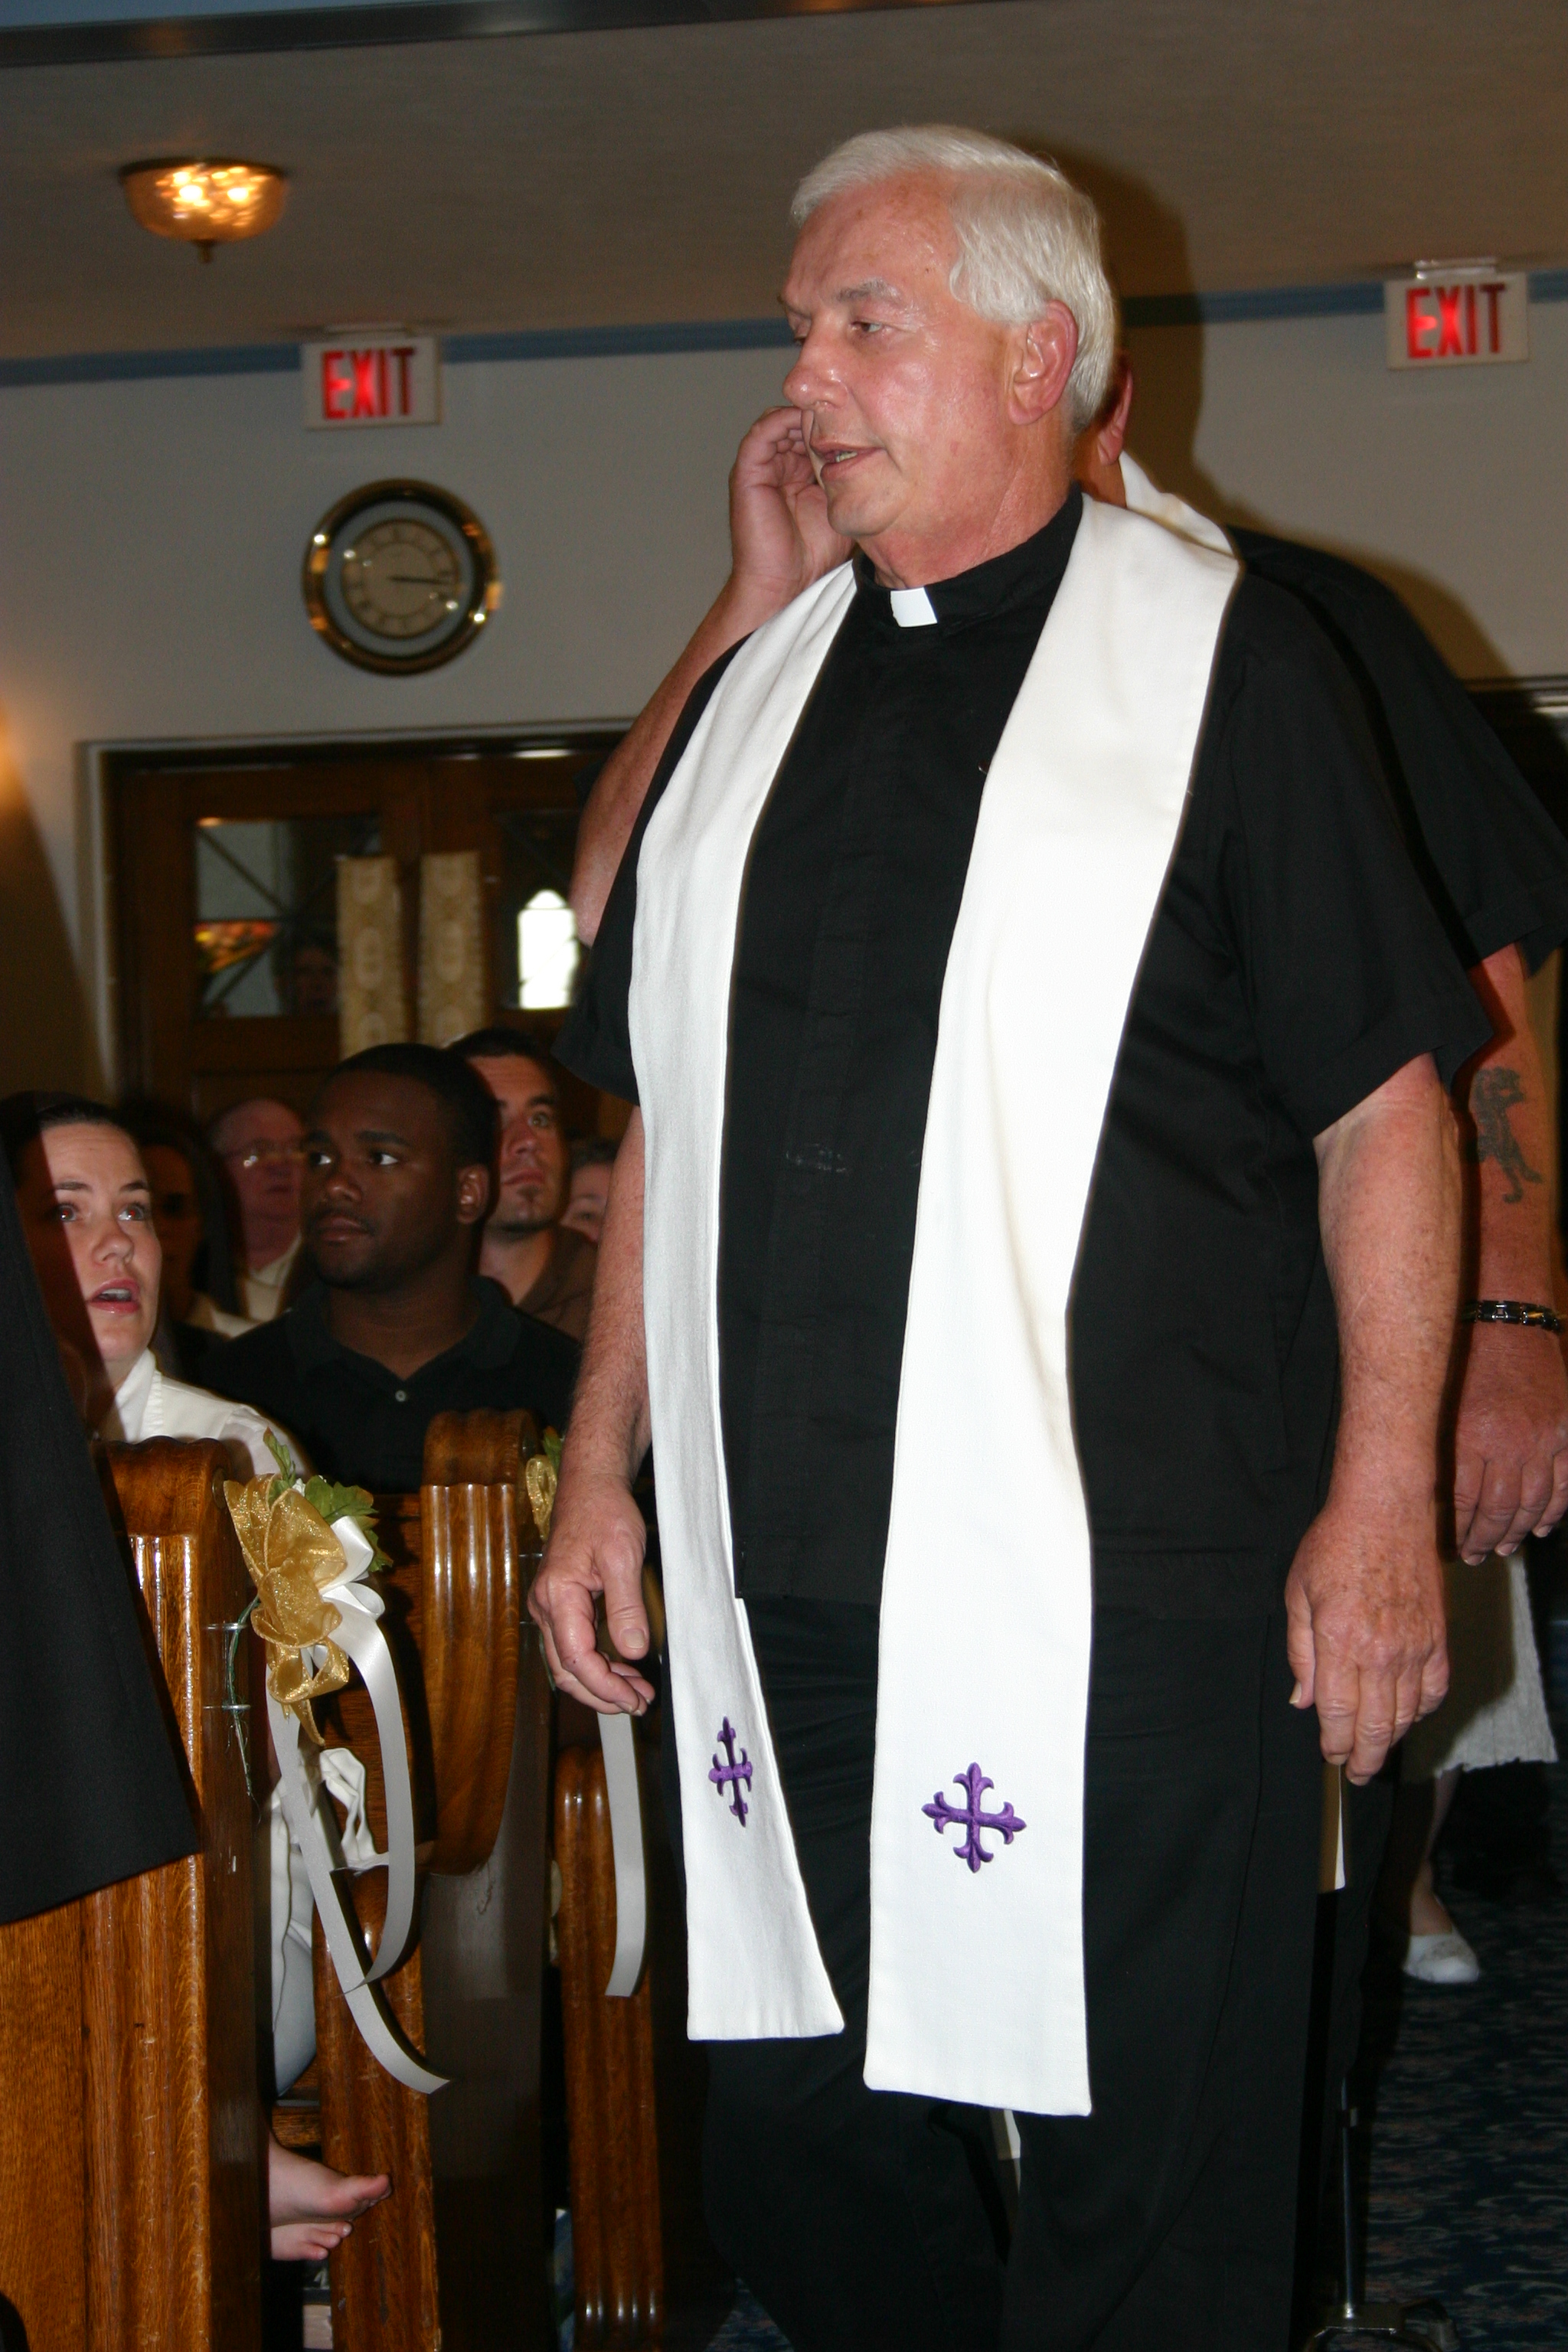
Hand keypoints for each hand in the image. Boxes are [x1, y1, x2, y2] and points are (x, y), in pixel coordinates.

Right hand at [528, 1469, 654, 1713]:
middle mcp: (546, 1607)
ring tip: (636, 1692)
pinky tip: (623, 1668)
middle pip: (566, 1670)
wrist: (590, 1486)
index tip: (633, 1698)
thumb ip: (626, 1606)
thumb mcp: (623, 1556)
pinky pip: (573, 1645)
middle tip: (638, 1703)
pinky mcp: (561, 1604)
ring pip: (568, 1662)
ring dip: (600, 1682)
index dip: (605, 1686)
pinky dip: (597, 1663)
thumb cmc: (604, 1513)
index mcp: (557, 1597)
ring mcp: (551, 1607)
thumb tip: (633, 1650)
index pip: (576, 1659)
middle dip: (601, 1694)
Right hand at [723, 407, 852, 625]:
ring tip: (830, 417)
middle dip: (822, 414)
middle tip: (849, 408)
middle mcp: (780, 465)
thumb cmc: (813, 554)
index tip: (862, 416)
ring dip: (804, 415)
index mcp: (800, 472)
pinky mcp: (747, 471)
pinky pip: (763, 432)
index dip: (837, 422)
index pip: (816, 433)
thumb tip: (879, 455)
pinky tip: (807, 424)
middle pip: (798, 421)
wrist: (785, 582)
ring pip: (781, 420)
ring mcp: (763, 467)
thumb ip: (852, 478)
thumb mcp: (843, 505)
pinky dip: (783, 421)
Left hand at [1284, 1492, 1447, 1782]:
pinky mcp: (1438, 1638)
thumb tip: (1302, 1700)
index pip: (1337, 1714)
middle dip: (1364, 1758)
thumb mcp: (1298, 1594)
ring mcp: (1414, 1647)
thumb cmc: (1334, 1546)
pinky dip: (1423, 1710)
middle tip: (1357, 1774)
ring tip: (1377, 1751)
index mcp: (1338, 1642)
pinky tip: (1409, 1716)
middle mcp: (1379, 1652)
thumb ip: (1299, 1652)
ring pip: (1407, 1715)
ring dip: (1391, 1739)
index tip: (1331, 1757)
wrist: (1385, 1511)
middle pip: (1376, 1726)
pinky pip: (1435, 1690)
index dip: (1334, 1744)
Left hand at [1452, 1323, 1567, 1561]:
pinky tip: (1542, 1528)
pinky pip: (1565, 1484)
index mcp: (1467, 1438)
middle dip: (1482, 1539)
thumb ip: (1435, 1449)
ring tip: (1501, 1547)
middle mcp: (1506, 1444)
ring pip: (1532, 1504)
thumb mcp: (1436, 1404)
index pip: (1460, 1504)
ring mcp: (1541, 1440)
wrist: (1504, 1320)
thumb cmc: (1460, 1360)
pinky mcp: (1564, 1431)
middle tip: (1472, 1556)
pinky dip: (1555, 1511)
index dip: (1453, 1532)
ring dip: (1517, 1532)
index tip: (1445, 1548)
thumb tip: (1424, 1496)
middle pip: (1497, 1511)